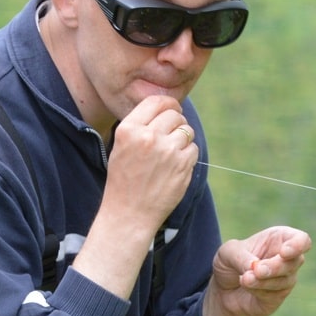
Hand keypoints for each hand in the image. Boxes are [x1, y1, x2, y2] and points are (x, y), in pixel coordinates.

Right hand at [72, 96, 202, 298]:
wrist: (129, 214)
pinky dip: (188, 156)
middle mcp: (148, 137)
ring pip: (187, 131)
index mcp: (129, 129)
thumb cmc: (124, 181)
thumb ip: (140, 125)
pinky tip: (175, 167)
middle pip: (175, 114)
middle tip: (171, 136)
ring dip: (183, 140)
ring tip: (170, 155)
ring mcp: (167, 151)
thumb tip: (167, 108)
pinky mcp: (182, 165)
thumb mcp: (121, 147)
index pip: (156, 101)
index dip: (168, 104)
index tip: (172, 110)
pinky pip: (194, 149)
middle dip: (176, 122)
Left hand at [204, 226, 311, 315]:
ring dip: (263, 280)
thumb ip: (241, 257)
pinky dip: (258, 290)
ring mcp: (285, 280)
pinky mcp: (278, 297)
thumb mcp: (228, 253)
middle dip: (275, 267)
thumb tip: (254, 267)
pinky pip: (274, 295)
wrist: (221, 291)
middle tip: (256, 270)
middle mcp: (287, 259)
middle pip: (296, 261)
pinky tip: (246, 286)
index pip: (302, 240)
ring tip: (244, 279)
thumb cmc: (228, 264)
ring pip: (285, 280)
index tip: (284, 252)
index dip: (298, 245)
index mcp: (279, 239)